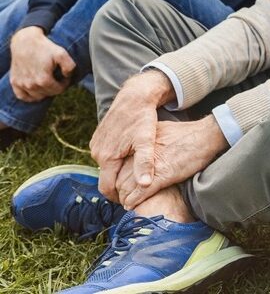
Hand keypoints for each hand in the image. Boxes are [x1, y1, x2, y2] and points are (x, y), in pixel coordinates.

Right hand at [9, 27, 74, 101]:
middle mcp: (31, 85)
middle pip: (48, 93)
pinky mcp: (14, 81)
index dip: (64, 83)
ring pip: (36, 96)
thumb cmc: (44, 47)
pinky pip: (22, 96)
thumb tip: (68, 76)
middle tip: (56, 77)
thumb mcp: (61, 53)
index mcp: (43, 80)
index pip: (58, 90)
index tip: (64, 76)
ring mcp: (21, 84)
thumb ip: (69, 66)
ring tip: (47, 81)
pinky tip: (35, 88)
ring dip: (44, 91)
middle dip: (55, 87)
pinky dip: (30, 95)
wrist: (25, 41)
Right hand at [89, 71, 174, 201]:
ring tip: (135, 173)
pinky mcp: (98, 138)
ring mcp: (96, 145)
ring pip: (106, 167)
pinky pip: (105, 156)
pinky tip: (130, 158)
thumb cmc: (142, 119)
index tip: (132, 200)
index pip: (107, 188)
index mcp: (107, 157)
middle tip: (137, 187)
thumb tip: (144, 186)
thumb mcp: (146, 141)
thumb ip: (145, 163)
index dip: (119, 197)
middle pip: (106, 178)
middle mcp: (97, 152)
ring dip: (118, 172)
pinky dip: (115, 160)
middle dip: (119, 185)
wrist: (134, 97)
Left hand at [116, 116, 227, 208]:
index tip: (121, 184)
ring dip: (125, 198)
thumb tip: (141, 147)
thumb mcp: (160, 130)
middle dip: (119, 190)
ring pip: (126, 187)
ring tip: (126, 204)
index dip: (118, 177)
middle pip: (119, 176)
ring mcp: (151, 166)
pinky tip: (131, 206)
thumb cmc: (187, 133)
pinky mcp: (162, 176)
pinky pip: (140, 192)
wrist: (205, 135)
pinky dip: (134, 201)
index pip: (120, 164)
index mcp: (140, 144)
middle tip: (121, 198)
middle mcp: (141, 154)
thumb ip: (148, 140)